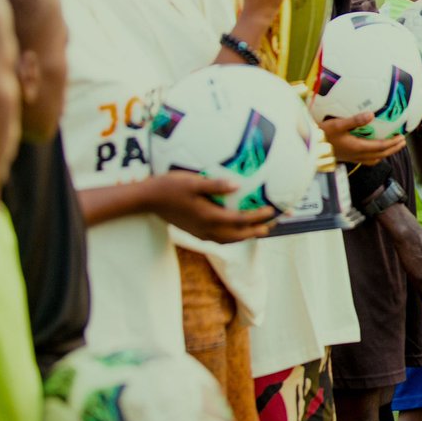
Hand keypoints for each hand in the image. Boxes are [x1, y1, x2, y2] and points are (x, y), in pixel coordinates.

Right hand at [145, 170, 275, 241]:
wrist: (147, 200)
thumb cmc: (170, 187)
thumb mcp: (193, 181)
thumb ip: (215, 185)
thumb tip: (237, 185)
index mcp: (208, 217)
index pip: (239, 220)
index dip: (257, 217)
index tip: (271, 211)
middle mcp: (206, 229)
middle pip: (237, 235)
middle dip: (257, 230)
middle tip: (274, 224)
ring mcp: (199, 232)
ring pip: (228, 239)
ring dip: (246, 235)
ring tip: (260, 229)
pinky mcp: (195, 232)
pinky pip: (219, 238)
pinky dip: (233, 236)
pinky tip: (236, 229)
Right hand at [318, 114, 406, 164]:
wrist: (310, 148)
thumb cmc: (322, 134)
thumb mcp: (338, 125)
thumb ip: (355, 120)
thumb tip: (372, 114)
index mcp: (357, 148)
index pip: (380, 147)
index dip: (393, 144)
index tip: (402, 138)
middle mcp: (357, 155)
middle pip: (380, 155)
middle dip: (393, 149)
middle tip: (402, 142)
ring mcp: (352, 158)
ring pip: (373, 159)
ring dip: (384, 153)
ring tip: (390, 147)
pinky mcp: (347, 158)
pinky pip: (365, 159)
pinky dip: (374, 155)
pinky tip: (372, 149)